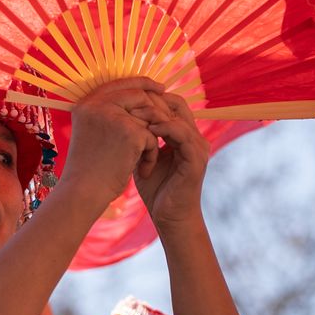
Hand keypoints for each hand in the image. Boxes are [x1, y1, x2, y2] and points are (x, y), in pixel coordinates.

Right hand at [55, 78, 171, 215]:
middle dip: (155, 109)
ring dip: (150, 139)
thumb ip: (108, 113)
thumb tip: (139, 96)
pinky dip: (151, 154)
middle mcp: (97, 105)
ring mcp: (113, 117)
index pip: (117, 83)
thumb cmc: (88, 168)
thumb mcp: (92, 132)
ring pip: (148, 117)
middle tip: (169, 120)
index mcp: (85, 104)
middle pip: (138, 95)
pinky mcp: (129, 132)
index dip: (141, 83)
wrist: (84, 193)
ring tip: (140, 160)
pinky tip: (141, 169)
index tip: (159, 88)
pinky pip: (153, 136)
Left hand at [133, 92, 209, 229]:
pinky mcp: (196, 160)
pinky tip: (146, 130)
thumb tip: (117, 118)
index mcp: (184, 134)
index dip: (150, 97)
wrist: (169, 217)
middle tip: (128, 100)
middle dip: (151, 99)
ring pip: (178, 117)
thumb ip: (139, 136)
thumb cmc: (156, 188)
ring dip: (154, 113)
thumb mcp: (144, 155)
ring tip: (133, 113)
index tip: (125, 98)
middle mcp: (195, 137)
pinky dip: (165, 129)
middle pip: (176, 104)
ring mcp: (198, 148)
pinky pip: (183, 136)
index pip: (171, 103)